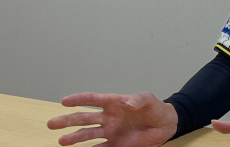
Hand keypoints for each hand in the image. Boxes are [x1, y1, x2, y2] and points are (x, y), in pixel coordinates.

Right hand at [47, 91, 177, 146]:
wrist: (165, 125)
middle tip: (52, 124)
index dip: (78, 100)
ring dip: (74, 138)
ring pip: (87, 135)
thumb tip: (128, 103)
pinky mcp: (116, 145)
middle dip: (67, 121)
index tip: (64, 101)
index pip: (93, 100)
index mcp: (114, 103)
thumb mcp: (149, 100)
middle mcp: (108, 118)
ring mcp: (110, 132)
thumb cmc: (155, 108)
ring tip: (61, 141)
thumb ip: (139, 99)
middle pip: (84, 119)